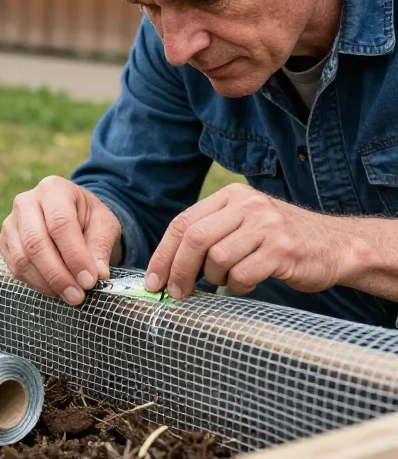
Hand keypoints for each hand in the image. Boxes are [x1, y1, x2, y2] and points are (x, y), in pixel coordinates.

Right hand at [0, 176, 122, 304]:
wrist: (71, 216)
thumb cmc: (88, 218)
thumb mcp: (104, 225)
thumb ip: (101, 247)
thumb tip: (98, 274)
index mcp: (53, 189)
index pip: (60, 224)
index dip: (74, 256)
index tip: (89, 281)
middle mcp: (26, 202)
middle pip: (35, 243)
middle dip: (58, 275)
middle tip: (77, 296)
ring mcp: (10, 222)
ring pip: (22, 259)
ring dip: (46, 283)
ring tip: (69, 296)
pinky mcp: (4, 242)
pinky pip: (15, 268)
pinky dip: (36, 284)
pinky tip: (55, 290)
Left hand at [144, 183, 351, 298]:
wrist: (337, 246)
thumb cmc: (279, 241)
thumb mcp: (243, 224)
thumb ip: (209, 234)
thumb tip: (165, 269)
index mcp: (232, 196)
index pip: (183, 223)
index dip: (163, 254)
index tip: (153, 280)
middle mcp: (248, 205)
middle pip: (195, 239)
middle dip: (178, 271)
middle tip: (176, 293)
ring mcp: (266, 227)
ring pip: (217, 259)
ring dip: (215, 279)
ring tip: (227, 281)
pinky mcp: (282, 251)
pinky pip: (242, 275)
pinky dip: (237, 287)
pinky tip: (247, 284)